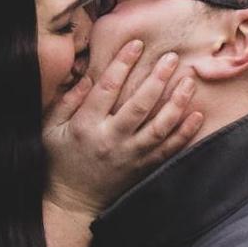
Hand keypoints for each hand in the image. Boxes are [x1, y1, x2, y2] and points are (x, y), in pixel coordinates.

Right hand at [41, 40, 203, 218]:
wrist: (73, 202)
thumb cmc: (59, 161)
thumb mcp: (51, 130)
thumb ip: (67, 102)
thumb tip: (87, 76)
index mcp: (86, 125)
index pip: (107, 88)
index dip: (122, 64)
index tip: (136, 44)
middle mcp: (110, 140)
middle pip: (139, 105)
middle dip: (157, 79)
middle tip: (172, 58)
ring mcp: (129, 156)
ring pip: (159, 127)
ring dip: (177, 103)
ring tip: (188, 82)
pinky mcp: (141, 168)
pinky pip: (168, 150)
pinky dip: (184, 133)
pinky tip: (197, 115)